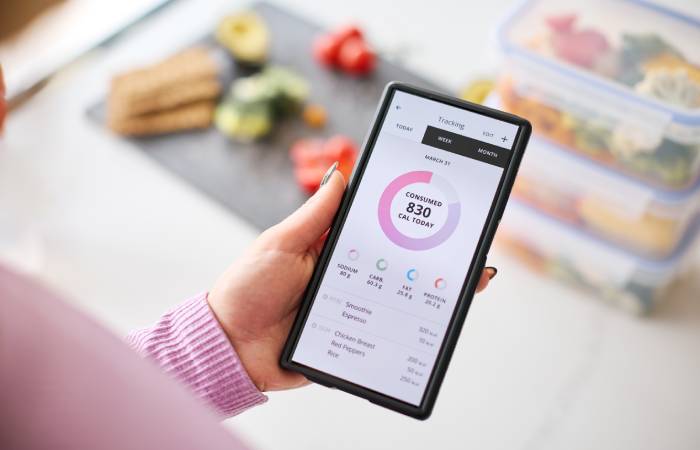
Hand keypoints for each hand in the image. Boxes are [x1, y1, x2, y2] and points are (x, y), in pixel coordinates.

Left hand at [208, 166, 496, 391]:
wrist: (230, 347)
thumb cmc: (248, 288)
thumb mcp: (281, 243)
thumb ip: (315, 215)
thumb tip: (341, 172)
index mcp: (333, 248)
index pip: (378, 229)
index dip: (409, 219)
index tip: (442, 207)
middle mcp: (348, 276)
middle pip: (399, 264)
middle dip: (436, 257)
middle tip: (472, 248)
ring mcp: (352, 308)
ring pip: (400, 298)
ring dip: (434, 292)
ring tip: (470, 281)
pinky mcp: (351, 338)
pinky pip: (385, 332)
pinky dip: (411, 329)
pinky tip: (436, 323)